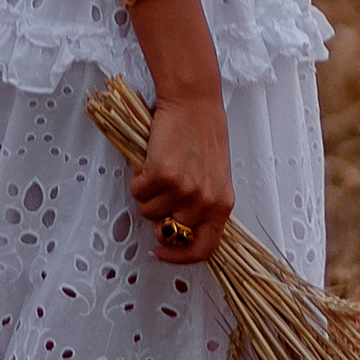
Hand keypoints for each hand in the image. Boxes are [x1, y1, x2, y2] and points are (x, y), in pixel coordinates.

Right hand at [131, 89, 233, 268]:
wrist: (193, 101)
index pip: (203, 249)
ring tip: (158, 168)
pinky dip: (137, 177)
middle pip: (168, 231)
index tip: (162, 253)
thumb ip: (201, 205)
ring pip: (149, 211)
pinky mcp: (162, 175)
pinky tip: (150, 159)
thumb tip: (174, 230)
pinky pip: (138, 191)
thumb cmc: (203, 133)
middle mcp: (205, 201)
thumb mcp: (214, 177)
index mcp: (222, 205)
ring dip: (147, 193)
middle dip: (158, 215)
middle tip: (159, 192)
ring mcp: (183, 189)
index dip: (179, 258)